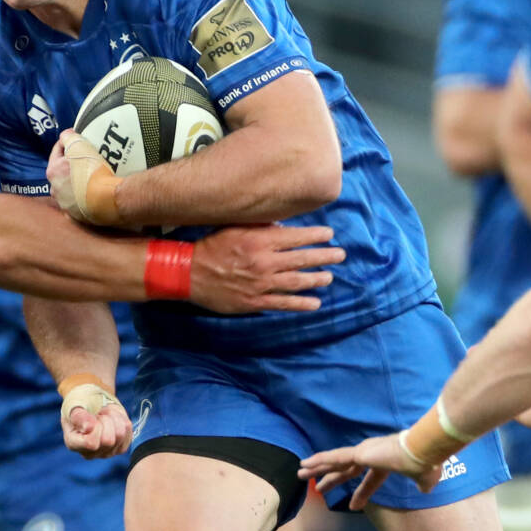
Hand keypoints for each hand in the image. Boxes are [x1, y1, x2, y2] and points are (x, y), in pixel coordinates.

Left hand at [47, 129, 120, 226]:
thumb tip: (65, 135)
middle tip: (85, 159)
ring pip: (68, 189)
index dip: (67, 142)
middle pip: (61, 171)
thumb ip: (69, 137)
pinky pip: (76, 204)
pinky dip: (81, 199)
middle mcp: (54, 189)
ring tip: (90, 178)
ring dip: (75, 183)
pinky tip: (90, 195)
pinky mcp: (76, 216)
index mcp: (53, 171)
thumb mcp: (79, 146)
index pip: (57, 150)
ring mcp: (64, 205)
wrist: (108, 199)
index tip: (77, 139)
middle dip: (70, 165)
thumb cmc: (93, 172)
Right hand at [61, 385, 132, 458]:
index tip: (90, 415)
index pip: (91, 443)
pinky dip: (121, 418)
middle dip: (104, 419)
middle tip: (97, 413)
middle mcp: (89, 453)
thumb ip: (79, 416)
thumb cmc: (80, 403)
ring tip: (103, 414)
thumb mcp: (74, 404)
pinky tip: (111, 418)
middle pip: (108, 440)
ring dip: (113, 417)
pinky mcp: (120, 448)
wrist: (92, 402)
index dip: (95, 426)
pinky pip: (128, 430)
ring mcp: (106, 453)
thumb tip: (89, 428)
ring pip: (120, 434)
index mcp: (73, 444)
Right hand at [189, 224, 342, 312]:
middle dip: (325, 256)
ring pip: (297, 281)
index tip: (329, 234)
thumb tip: (283, 226)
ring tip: (329, 277)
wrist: (189, 273)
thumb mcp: (235, 227)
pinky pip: (284, 303)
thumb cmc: (212, 247)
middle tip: (340, 255)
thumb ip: (260, 226)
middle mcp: (265, 262)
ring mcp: (262, 284)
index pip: (296, 237)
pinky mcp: (256, 301)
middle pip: (303, 259)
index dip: (316, 235)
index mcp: (260, 240)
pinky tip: (315, 303)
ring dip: (317, 279)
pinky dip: (302, 304)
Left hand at [299, 432, 440, 509]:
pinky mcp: (359, 453)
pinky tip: (305, 464)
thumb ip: (423, 483)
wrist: (422, 450)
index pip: (368, 480)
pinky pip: (333, 458)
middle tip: (317, 487)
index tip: (351, 506)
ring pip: (334, 462)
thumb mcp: (425, 477)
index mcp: (385, 463)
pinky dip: (318, 461)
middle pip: (344, 470)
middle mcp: (371, 455)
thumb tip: (426, 490)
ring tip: (300, 473)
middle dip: (330, 478)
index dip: (360, 493)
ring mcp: (363, 453)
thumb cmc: (425, 462)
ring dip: (316, 468)